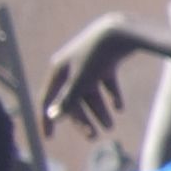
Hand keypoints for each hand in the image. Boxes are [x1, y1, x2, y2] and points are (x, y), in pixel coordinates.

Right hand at [35, 18, 140, 141]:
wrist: (122, 32)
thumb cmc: (97, 56)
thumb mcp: (81, 81)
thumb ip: (67, 100)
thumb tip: (51, 116)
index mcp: (58, 70)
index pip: (47, 99)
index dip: (47, 119)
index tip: (49, 138)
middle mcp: (70, 67)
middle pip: (72, 99)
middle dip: (83, 119)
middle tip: (94, 137)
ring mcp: (89, 63)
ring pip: (91, 93)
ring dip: (100, 111)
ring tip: (111, 127)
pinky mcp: (107, 61)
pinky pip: (106, 83)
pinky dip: (112, 96)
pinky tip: (120, 108)